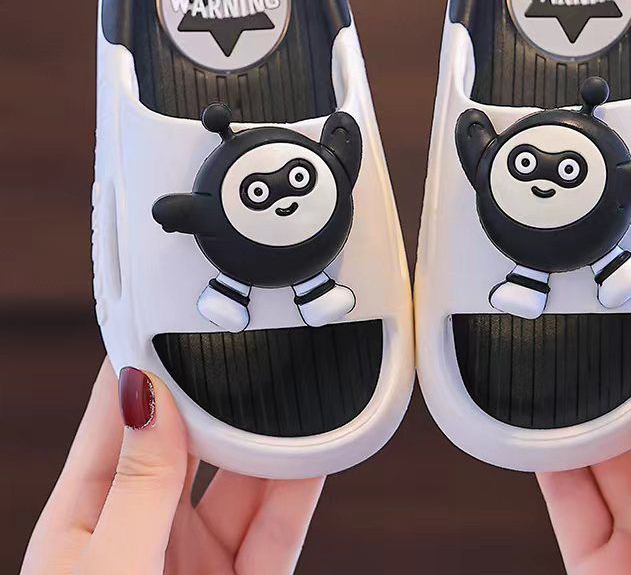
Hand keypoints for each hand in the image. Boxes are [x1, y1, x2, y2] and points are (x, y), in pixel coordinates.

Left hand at [21, 360, 322, 574]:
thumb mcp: (105, 570)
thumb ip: (138, 482)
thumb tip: (146, 392)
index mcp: (85, 516)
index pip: (118, 416)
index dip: (144, 361)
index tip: (174, 311)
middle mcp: (140, 526)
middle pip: (188, 440)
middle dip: (219, 395)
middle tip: (250, 344)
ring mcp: (192, 554)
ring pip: (239, 477)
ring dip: (266, 438)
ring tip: (293, 391)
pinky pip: (275, 522)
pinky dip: (298, 487)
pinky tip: (315, 452)